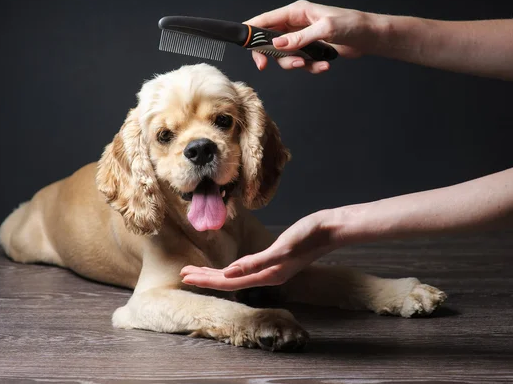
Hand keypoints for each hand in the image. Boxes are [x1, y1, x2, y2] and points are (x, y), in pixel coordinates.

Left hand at [180, 209, 340, 290]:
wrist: (329, 229)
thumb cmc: (308, 236)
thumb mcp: (282, 248)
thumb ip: (257, 262)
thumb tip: (230, 272)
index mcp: (266, 275)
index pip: (228, 282)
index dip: (206, 279)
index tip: (186, 277)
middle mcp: (267, 275)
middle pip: (229, 281)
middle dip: (205, 278)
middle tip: (183, 274)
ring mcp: (271, 269)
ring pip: (236, 275)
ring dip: (215, 273)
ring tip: (197, 271)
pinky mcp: (275, 259)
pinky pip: (246, 268)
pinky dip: (231, 268)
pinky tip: (227, 268)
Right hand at [243, 0, 377, 72]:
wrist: (369, 37)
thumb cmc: (351, 25)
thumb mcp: (325, 29)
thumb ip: (300, 38)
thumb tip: (277, 44)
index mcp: (297, 11)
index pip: (266, 20)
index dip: (252, 32)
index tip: (243, 45)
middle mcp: (296, 24)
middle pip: (270, 40)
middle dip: (270, 54)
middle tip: (265, 65)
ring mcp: (302, 38)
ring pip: (285, 55)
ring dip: (294, 64)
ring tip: (309, 64)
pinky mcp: (310, 50)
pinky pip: (301, 62)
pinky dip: (310, 68)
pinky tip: (323, 66)